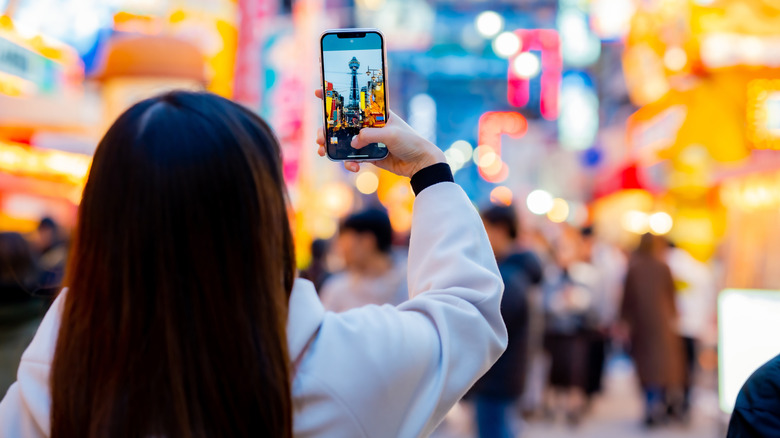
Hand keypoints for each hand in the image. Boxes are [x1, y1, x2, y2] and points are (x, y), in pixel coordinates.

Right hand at [315, 89, 444, 177]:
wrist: (421, 163)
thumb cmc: (410, 141)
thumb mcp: (391, 134)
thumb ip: (370, 136)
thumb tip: (353, 143)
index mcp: (375, 113)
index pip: (353, 101)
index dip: (335, 96)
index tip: (319, 92)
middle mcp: (368, 124)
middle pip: (341, 124)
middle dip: (327, 129)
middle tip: (320, 137)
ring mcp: (367, 140)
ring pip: (343, 141)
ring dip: (332, 147)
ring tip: (323, 152)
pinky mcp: (368, 155)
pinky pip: (352, 158)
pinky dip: (349, 162)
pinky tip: (354, 167)